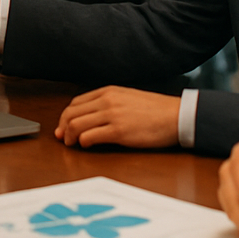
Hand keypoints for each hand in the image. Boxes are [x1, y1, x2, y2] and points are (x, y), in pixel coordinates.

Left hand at [54, 86, 180, 148]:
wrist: (176, 115)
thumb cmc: (155, 110)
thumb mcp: (128, 98)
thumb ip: (109, 103)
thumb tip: (91, 117)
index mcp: (108, 91)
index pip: (76, 102)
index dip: (65, 116)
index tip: (63, 127)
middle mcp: (107, 100)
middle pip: (71, 113)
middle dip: (62, 127)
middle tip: (63, 138)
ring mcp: (112, 115)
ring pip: (76, 125)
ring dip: (70, 137)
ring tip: (72, 144)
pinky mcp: (118, 131)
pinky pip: (89, 137)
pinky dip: (83, 142)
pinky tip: (87, 146)